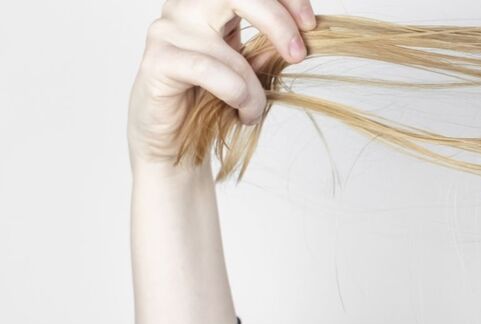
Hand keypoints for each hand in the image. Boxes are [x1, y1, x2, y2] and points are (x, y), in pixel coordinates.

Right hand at [127, 0, 315, 170]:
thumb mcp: (251, 70)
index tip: (310, 24)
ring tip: (255, 109)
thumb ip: (270, 48)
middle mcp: (185, 8)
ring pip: (227, 47)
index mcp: (210, 3)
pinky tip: (241, 112)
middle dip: (276, 21)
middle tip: (297, 54)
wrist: (177, 140)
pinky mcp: (157, 61)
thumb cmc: (213, 100)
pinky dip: (235, 94)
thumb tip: (303, 32)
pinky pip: (208, 70)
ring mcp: (167, 31)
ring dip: (253, 86)